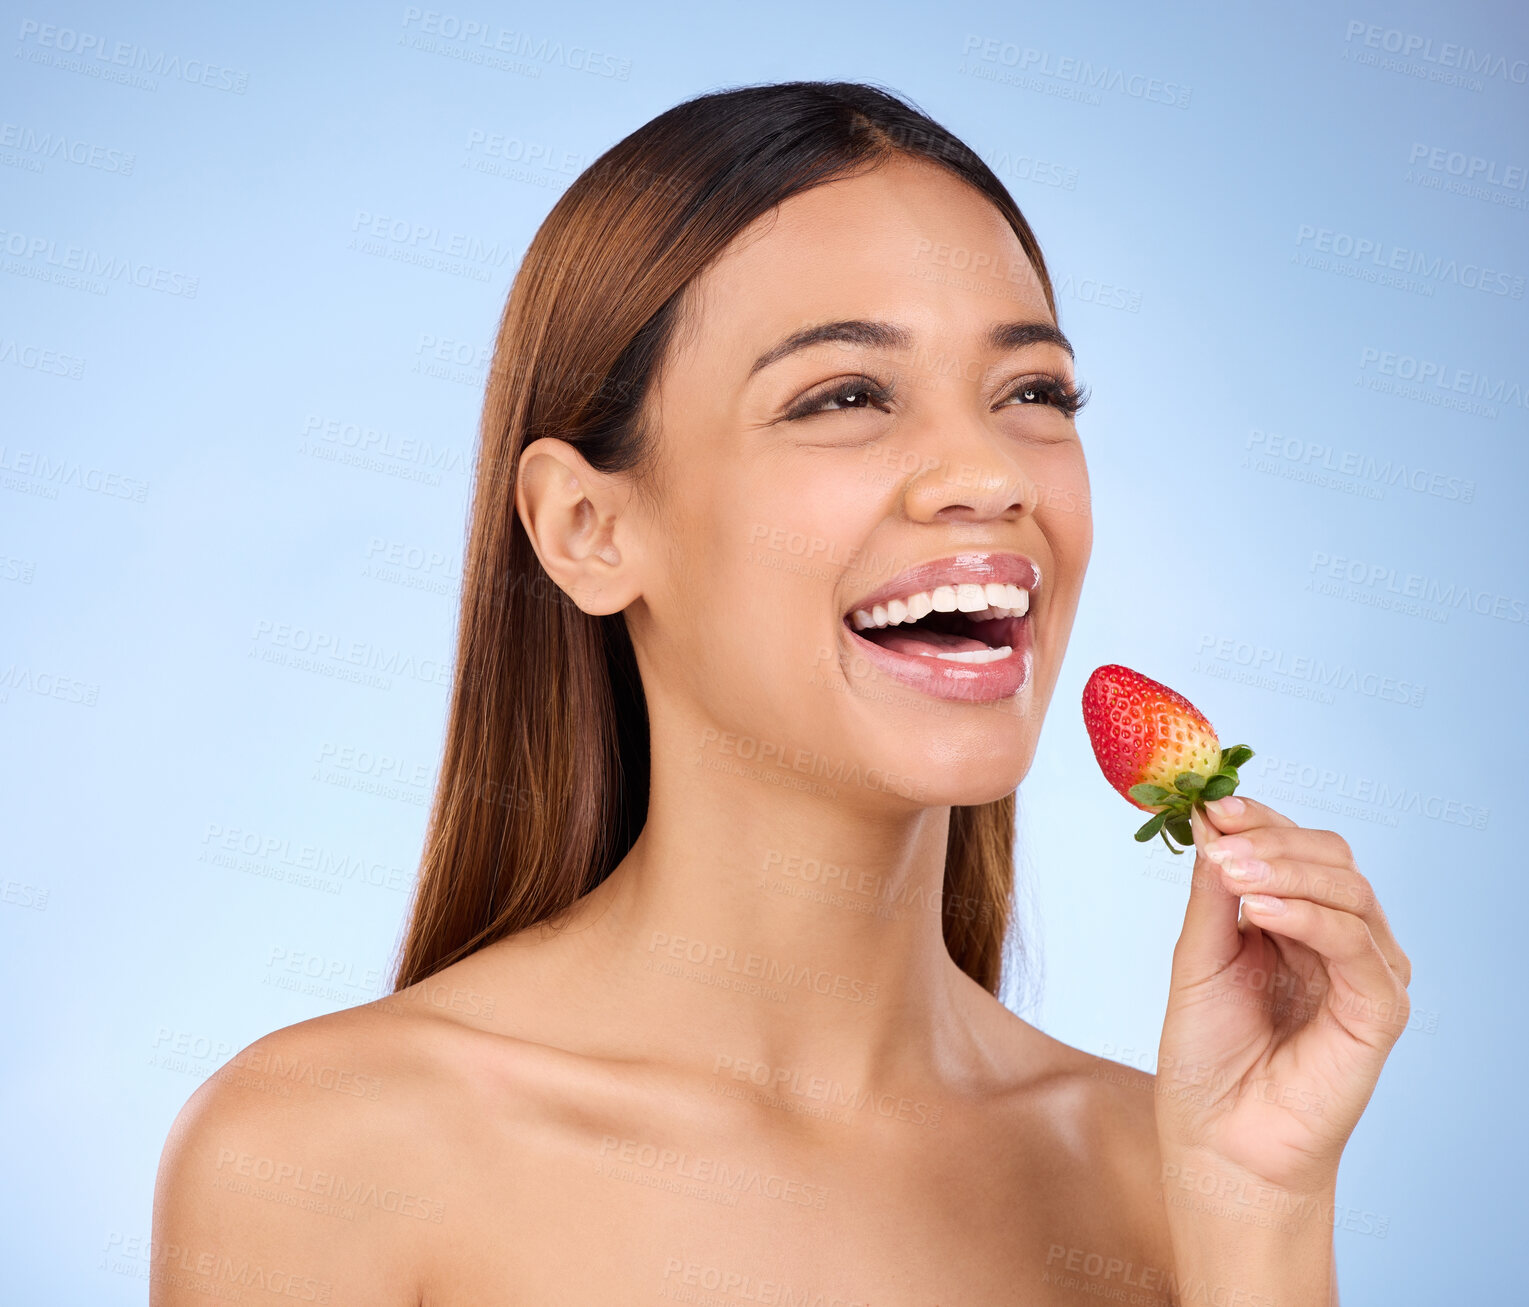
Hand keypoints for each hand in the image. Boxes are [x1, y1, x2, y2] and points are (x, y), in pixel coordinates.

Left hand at [1154, 794, 1411, 1196]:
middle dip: (1271, 838)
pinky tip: (1258, 908)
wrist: (1218, 1142)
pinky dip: (1307, 915)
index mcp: (1296, 923)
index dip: (1258, 819)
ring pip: (1347, 888)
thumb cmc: (1207, 1058)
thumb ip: (1211, 894)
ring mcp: (1365, 973)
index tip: (1211, 802)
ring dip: (1284, 869)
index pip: (1295, 848)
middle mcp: (1338, 941)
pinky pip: (1354, 943)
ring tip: (1229, 871)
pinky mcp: (1380, 1009)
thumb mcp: (1198, 957)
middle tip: (1219, 837)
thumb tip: (1210, 822)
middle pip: (1329, 857)